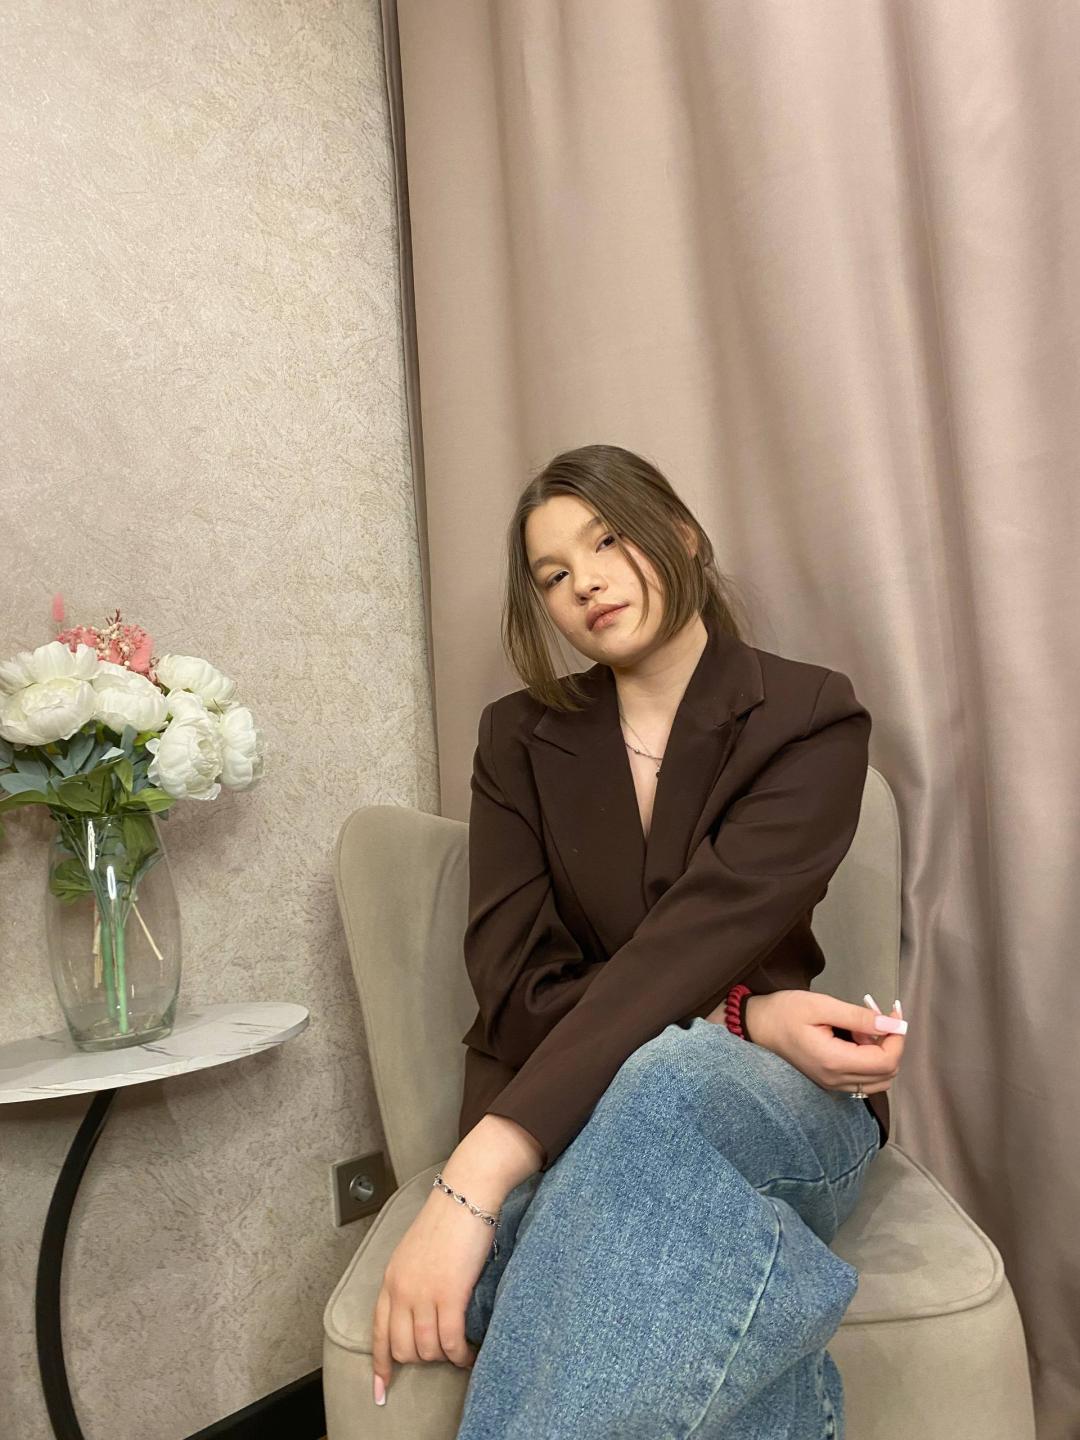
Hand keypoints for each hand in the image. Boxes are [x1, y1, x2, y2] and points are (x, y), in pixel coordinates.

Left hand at [370, 1183, 493, 1405]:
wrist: (465, 1195)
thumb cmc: (447, 1219)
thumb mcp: (414, 1252)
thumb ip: (410, 1282)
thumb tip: (418, 1311)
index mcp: (391, 1279)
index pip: (378, 1334)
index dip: (380, 1366)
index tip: (381, 1390)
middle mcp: (401, 1290)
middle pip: (402, 1348)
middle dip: (422, 1359)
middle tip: (442, 1354)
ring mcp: (424, 1294)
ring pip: (427, 1349)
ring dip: (444, 1357)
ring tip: (459, 1353)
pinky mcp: (449, 1295)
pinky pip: (450, 1341)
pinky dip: (460, 1355)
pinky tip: (469, 1353)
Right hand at [713, 990, 906, 1094]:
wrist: (756, 1027)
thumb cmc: (784, 1012)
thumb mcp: (820, 1005)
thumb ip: (857, 1017)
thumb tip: (891, 1025)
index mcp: (834, 1061)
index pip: (886, 1061)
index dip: (897, 1038)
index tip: (894, 1013)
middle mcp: (836, 1080)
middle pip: (887, 1074)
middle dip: (891, 1045)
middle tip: (878, 1018)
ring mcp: (832, 1085)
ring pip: (878, 1080)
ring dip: (881, 1054)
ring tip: (863, 1029)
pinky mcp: (830, 1082)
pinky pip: (863, 1079)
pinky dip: (870, 1060)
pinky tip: (855, 1040)